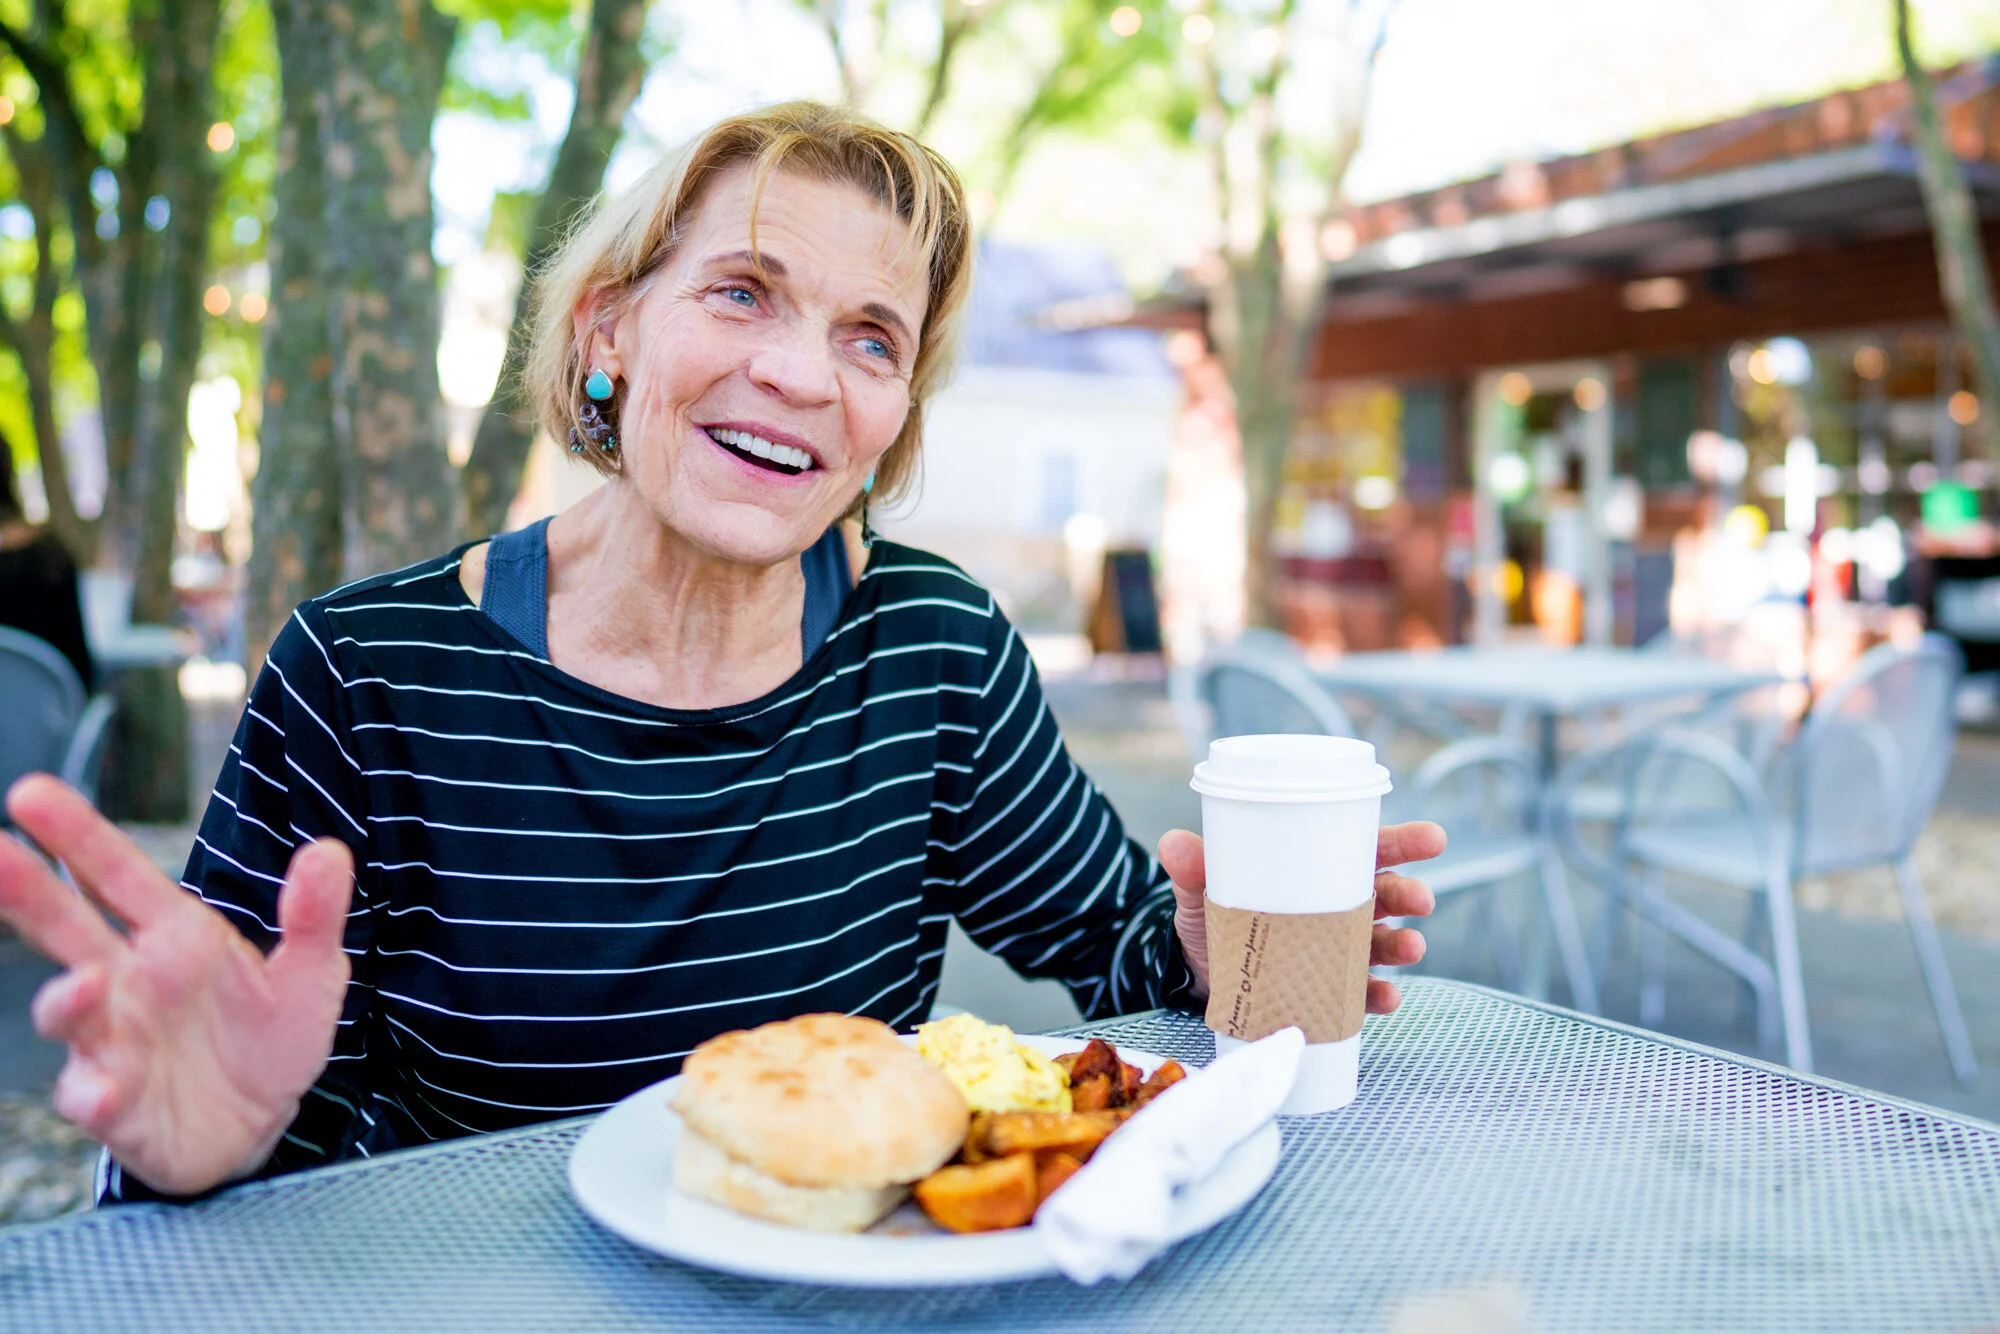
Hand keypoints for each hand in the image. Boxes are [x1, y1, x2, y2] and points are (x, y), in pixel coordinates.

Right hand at [0, 775, 353, 1195]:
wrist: (266, 1122)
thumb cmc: (274, 1035)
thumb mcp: (312, 973)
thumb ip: (314, 915)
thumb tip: (331, 850)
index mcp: (174, 935)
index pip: (116, 874)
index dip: (77, 834)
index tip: (32, 794)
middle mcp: (128, 981)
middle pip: (65, 927)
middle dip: (26, 890)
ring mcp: (114, 1042)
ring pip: (67, 1013)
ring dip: (66, 1000)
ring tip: (82, 985)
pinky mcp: (117, 1105)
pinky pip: (90, 1097)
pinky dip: (92, 1094)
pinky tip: (104, 1091)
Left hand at [1159, 821, 1443, 1015]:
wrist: (1196, 970)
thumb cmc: (1214, 912)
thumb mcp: (1203, 888)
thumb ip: (1193, 869)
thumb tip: (1173, 844)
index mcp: (1320, 870)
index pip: (1370, 849)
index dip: (1405, 842)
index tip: (1434, 839)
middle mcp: (1339, 908)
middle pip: (1387, 894)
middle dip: (1409, 894)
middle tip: (1420, 899)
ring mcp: (1338, 950)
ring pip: (1383, 944)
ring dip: (1402, 945)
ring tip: (1411, 948)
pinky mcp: (1327, 990)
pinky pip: (1361, 994)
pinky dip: (1377, 996)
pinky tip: (1385, 997)